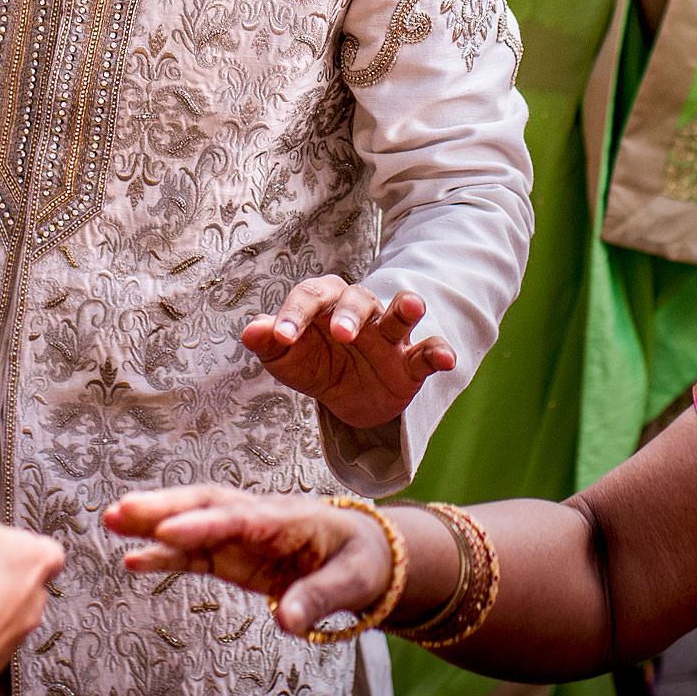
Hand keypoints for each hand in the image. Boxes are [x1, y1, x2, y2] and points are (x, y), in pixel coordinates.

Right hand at [107, 484, 392, 637]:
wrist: (363, 553)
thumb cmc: (360, 559)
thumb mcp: (353, 580)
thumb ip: (319, 598)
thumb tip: (284, 620)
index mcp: (287, 518)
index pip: (240, 519)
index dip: (204, 524)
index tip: (170, 530)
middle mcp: (256, 518)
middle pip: (205, 505)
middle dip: (163, 506)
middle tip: (121, 510)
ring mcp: (240, 535)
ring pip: (191, 521)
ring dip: (152, 521)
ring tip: (111, 521)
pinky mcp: (232, 555)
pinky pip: (192, 553)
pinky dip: (163, 554)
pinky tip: (132, 561)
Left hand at [243, 278, 452, 430]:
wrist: (346, 398)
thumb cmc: (314, 364)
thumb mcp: (287, 358)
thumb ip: (270, 343)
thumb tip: (249, 330)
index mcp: (325, 304)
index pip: (310, 296)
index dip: (294, 315)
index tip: (281, 338)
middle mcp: (360, 312)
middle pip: (358, 298)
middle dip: (350, 314)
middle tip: (341, 333)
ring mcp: (388, 336)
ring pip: (399, 314)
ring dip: (406, 307)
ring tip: (412, 306)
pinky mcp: (410, 362)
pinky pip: (427, 351)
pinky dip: (438, 351)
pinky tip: (446, 359)